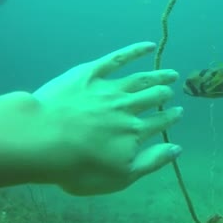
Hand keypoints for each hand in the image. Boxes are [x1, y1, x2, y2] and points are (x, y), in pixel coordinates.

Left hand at [33, 41, 182, 194]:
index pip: (158, 123)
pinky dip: (134, 51)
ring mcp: (109, 88)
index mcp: (135, 132)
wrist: (43, 139)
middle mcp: (127, 108)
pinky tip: (147, 46)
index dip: (170, 117)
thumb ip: (151, 162)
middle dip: (164, 94)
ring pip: (140, 79)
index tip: (178, 112)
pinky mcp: (90, 73)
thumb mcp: (120, 177)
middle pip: (151, 98)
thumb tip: (178, 148)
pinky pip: (117, 59)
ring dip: (157, 75)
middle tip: (171, 90)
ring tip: (169, 73)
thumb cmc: (78, 167)